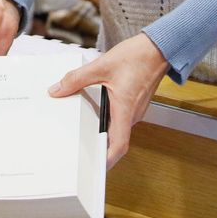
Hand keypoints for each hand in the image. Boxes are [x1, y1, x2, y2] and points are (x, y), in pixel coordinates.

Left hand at [49, 33, 169, 167]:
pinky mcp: (134, 103)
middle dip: (99, 148)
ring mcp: (135, 110)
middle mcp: (132, 114)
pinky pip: (120, 117)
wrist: (158, 48)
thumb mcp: (101, 66)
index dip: (108, 160)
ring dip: (103, 132)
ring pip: (117, 128)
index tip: (96, 169)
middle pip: (116, 139)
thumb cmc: (138, 57)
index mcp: (125, 110)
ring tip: (83, 133)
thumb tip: (58, 89)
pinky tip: (95, 111)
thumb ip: (77, 79)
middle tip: (82, 153)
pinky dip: (107, 119)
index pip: (119, 145)